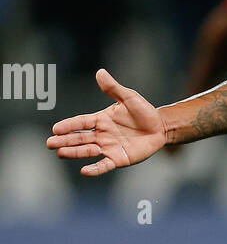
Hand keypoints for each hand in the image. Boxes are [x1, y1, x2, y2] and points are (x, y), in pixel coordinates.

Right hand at [46, 69, 167, 176]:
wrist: (160, 127)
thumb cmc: (144, 111)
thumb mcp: (129, 98)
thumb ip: (113, 88)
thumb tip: (100, 72)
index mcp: (101, 119)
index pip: (81, 122)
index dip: (69, 125)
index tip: (55, 128)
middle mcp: (101, 134)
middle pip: (79, 138)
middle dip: (64, 141)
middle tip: (50, 143)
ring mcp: (108, 147)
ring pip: (87, 151)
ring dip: (74, 152)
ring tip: (61, 153)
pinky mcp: (118, 159)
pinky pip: (104, 165)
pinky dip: (94, 169)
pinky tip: (84, 171)